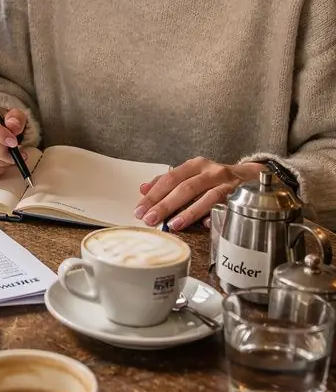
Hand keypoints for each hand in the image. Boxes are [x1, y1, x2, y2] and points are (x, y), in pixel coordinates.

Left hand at [135, 158, 263, 231]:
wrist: (252, 177)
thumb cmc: (216, 179)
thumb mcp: (192, 175)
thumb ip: (168, 182)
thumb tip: (143, 189)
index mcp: (195, 165)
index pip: (170, 178)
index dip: (154, 194)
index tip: (140, 209)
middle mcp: (210, 171)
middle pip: (185, 187)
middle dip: (166, 204)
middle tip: (150, 219)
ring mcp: (226, 183)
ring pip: (206, 196)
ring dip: (188, 212)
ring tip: (173, 224)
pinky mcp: (240, 196)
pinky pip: (226, 207)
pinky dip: (215, 215)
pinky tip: (205, 225)